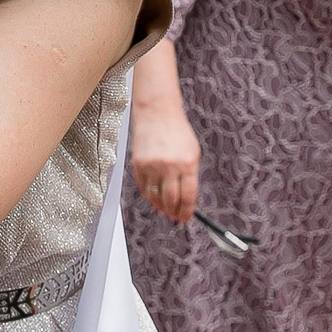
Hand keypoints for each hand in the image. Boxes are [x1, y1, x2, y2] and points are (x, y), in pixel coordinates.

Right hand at [130, 105, 200, 222]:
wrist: (157, 113)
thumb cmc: (177, 132)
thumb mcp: (192, 153)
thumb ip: (190, 176)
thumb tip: (185, 200)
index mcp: (187, 164)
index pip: (188, 197)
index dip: (187, 212)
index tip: (186, 218)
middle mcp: (169, 166)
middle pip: (171, 201)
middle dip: (174, 213)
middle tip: (175, 218)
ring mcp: (152, 166)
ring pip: (155, 197)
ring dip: (161, 207)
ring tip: (165, 210)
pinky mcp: (138, 164)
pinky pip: (143, 188)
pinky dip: (149, 197)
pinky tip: (154, 199)